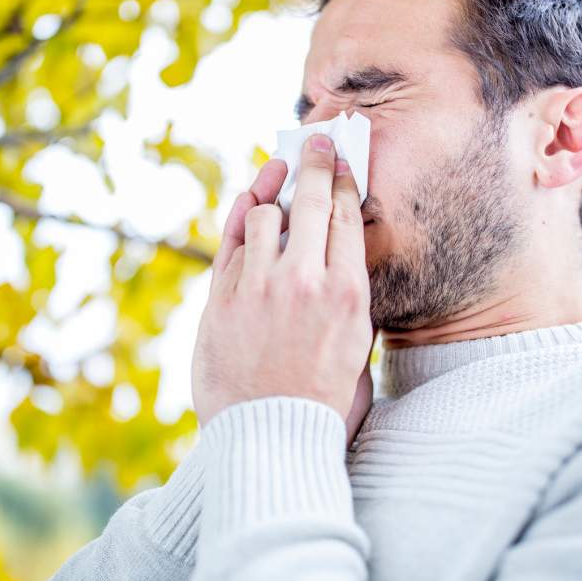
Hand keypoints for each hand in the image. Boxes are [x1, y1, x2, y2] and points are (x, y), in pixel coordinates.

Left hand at [192, 134, 374, 448]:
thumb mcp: (360, 347)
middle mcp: (304, 281)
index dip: (342, 179)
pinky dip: (242, 219)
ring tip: (278, 185)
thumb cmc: (325, 401)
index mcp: (348, 293)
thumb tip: (341, 254)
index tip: (341, 160)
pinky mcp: (221, 299)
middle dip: (314, 162)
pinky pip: (231, 242)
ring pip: (264, 215)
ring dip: (273, 198)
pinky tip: (250, 204)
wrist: (271, 438)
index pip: (345, 214)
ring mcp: (258, 287)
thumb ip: (351, 297)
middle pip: (308, 199)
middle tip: (316, 141)